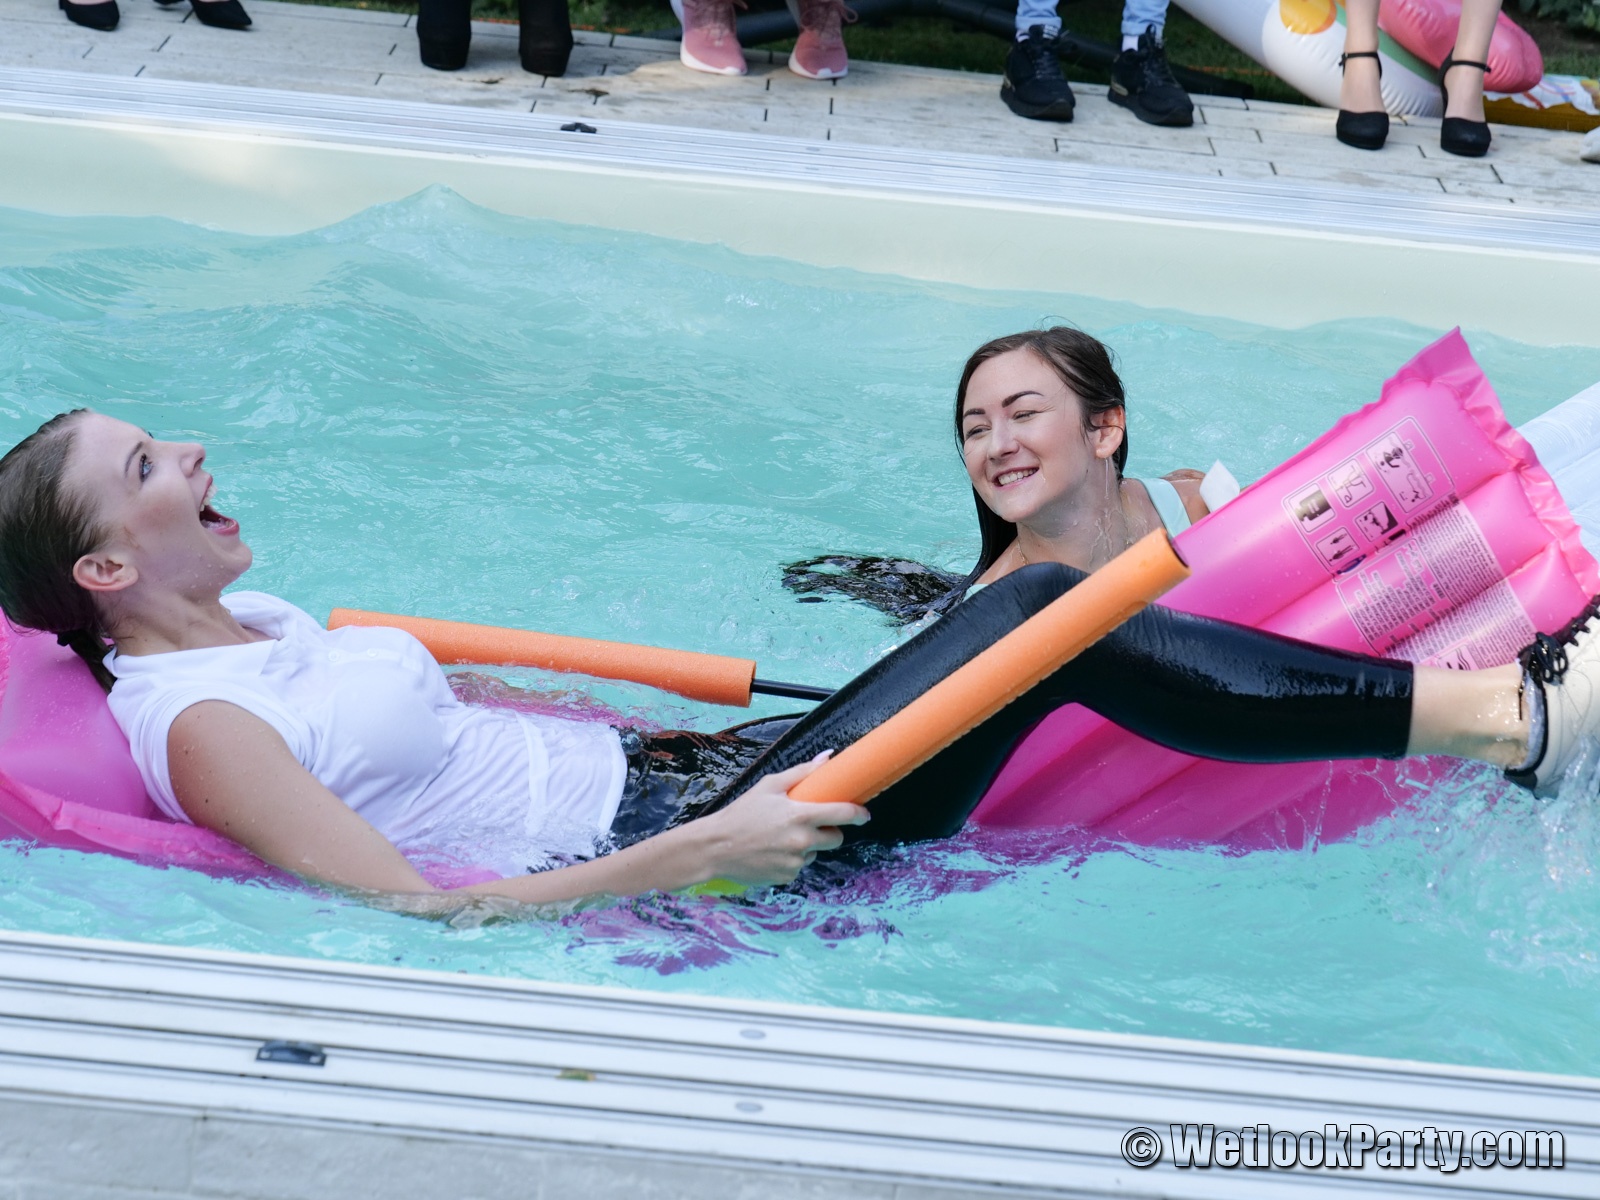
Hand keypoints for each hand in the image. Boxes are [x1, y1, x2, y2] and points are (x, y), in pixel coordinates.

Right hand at [694, 753, 869, 885]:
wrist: (715, 847)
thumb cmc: (741, 813)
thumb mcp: (769, 786)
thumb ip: (801, 773)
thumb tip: (828, 758)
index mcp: (800, 815)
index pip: (842, 814)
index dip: (858, 814)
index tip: (863, 814)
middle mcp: (802, 841)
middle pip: (836, 839)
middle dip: (830, 831)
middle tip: (811, 824)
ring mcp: (795, 861)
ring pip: (815, 852)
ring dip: (807, 845)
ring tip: (780, 837)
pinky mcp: (787, 877)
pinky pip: (799, 866)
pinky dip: (791, 859)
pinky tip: (772, 851)